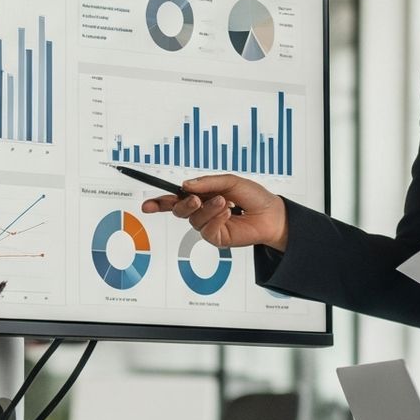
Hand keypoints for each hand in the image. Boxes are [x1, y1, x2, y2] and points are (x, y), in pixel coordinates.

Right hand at [140, 173, 286, 251]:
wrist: (271, 213)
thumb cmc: (253, 196)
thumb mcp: (230, 182)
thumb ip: (207, 183)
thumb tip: (185, 186)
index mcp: (202, 196)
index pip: (176, 199)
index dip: (160, 202)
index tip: (147, 205)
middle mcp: (202, 211)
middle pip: (179, 210)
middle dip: (183, 204)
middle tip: (196, 199)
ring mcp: (209, 225)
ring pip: (194, 219)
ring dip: (208, 209)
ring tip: (224, 203)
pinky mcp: (216, 238)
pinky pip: (207, 230)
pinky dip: (216, 219)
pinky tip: (228, 213)